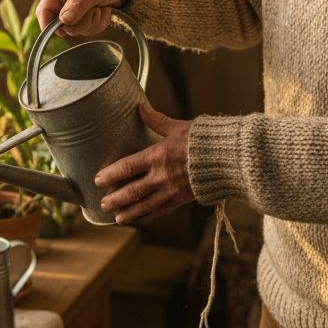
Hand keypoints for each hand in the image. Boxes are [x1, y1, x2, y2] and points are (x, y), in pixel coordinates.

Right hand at [37, 0, 132, 36]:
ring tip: (102, 9)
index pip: (44, 10)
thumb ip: (79, 4)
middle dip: (80, 24)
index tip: (61, 32)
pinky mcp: (84, 16)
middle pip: (60, 25)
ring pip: (75, 30)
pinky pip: (87, 30)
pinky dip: (98, 24)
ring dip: (92, 24)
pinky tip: (105, 12)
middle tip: (95, 12)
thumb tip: (63, 20)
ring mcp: (74, 9)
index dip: (48, 25)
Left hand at [96, 105, 194, 225]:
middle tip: (103, 204)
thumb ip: (157, 120)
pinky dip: (149, 217)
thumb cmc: (205, 140)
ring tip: (117, 218)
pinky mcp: (182, 200)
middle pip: (132, 191)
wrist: (229, 159)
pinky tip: (140, 221)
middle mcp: (162, 176)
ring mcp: (171, 190)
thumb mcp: (179, 127)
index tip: (98, 180)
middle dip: (115, 199)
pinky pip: (161, 211)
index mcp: (158, 156)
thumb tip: (140, 107)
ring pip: (144, 205)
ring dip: (129, 212)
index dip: (110, 175)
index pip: (127, 167)